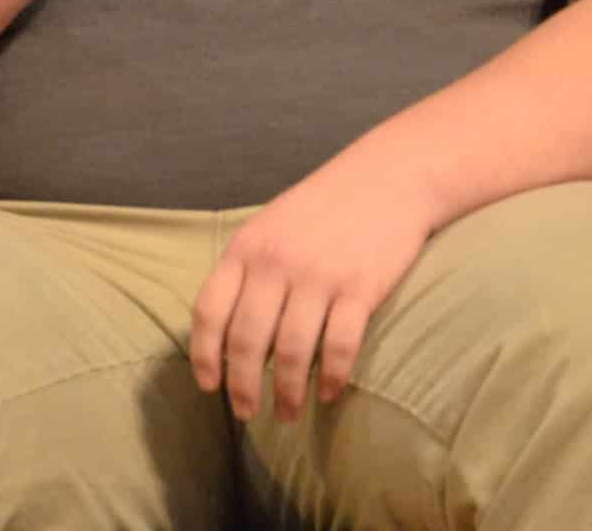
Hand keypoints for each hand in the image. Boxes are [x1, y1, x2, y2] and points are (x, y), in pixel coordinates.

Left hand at [189, 157, 437, 422]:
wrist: (388, 178)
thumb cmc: (323, 207)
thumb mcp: (270, 226)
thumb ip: (247, 270)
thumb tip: (225, 332)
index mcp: (246, 247)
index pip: (209, 310)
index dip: (204, 355)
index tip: (208, 386)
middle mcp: (275, 263)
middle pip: (246, 340)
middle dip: (242, 386)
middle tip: (247, 413)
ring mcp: (318, 276)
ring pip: (290, 352)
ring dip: (286, 392)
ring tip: (287, 413)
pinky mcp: (360, 288)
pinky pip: (339, 347)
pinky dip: (330, 378)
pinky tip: (327, 394)